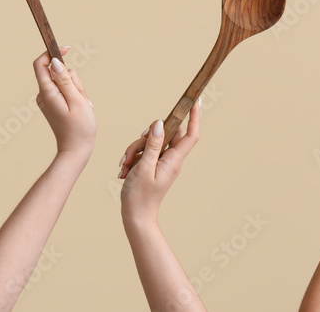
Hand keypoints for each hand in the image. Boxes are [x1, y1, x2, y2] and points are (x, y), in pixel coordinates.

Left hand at [33, 49, 95, 161]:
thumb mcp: (77, 101)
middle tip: (81, 96)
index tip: (68, 49)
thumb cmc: (79, 127)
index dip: (52, 53)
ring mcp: (48, 100)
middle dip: (74, 79)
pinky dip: (75, 95)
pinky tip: (80, 108)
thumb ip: (66, 80)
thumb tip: (54, 62)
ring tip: (82, 105)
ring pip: (65, 81)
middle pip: (58, 73)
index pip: (41, 64)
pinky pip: (66, 91)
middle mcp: (44, 94)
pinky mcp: (54, 104)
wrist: (76, 149)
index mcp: (47, 92)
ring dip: (77, 89)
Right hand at [120, 104, 199, 226]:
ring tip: (125, 166)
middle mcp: (171, 159)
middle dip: (145, 138)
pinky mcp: (152, 165)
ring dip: (134, 151)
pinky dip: (132, 158)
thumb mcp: (144, 167)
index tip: (195, 103)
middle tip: (133, 152)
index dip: (194, 118)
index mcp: (174, 159)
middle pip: (164, 135)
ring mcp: (161, 162)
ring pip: (150, 143)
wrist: (136, 216)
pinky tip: (124, 170)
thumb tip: (160, 124)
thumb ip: (153, 145)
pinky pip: (144, 153)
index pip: (190, 134)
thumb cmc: (140, 196)